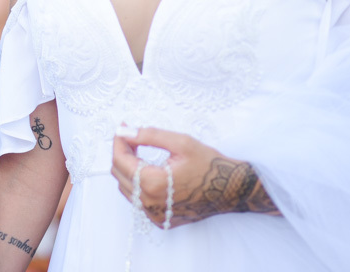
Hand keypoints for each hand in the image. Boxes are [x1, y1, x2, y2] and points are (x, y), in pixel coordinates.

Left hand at [111, 125, 279, 227]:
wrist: (231, 190)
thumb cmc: (209, 164)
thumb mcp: (181, 142)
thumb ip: (149, 135)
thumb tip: (125, 132)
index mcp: (153, 183)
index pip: (119, 160)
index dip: (118, 141)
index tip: (123, 128)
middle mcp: (150, 204)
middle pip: (119, 174)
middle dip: (122, 153)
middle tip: (132, 137)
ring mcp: (155, 215)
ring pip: (127, 188)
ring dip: (128, 169)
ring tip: (139, 152)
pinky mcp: (160, 220)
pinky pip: (138, 200)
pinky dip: (138, 184)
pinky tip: (150, 172)